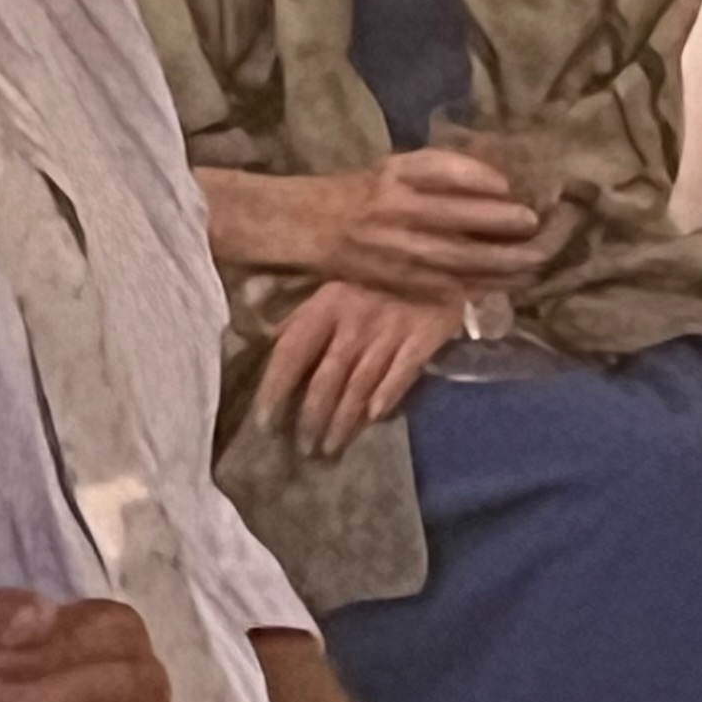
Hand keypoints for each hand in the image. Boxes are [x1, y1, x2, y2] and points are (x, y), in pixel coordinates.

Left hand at [255, 282, 462, 454]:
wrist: (437, 253)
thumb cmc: (376, 273)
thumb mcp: (334, 284)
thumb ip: (307, 315)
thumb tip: (271, 342)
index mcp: (325, 306)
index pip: (291, 352)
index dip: (275, 388)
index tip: (265, 421)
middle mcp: (354, 323)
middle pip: (327, 379)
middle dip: (313, 417)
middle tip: (304, 448)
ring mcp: (390, 333)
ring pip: (361, 385)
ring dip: (345, 421)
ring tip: (331, 447)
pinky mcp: (423, 338)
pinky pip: (402, 373)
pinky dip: (388, 397)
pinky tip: (375, 418)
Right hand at [304, 151, 565, 300]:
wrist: (313, 227)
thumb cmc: (364, 191)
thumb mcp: (396, 167)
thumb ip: (443, 170)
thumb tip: (503, 181)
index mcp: (397, 177)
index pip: (447, 172)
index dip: (485, 180)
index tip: (512, 188)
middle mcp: (398, 212)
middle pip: (461, 220)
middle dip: (504, 224)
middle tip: (534, 224)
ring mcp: (400, 252)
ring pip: (463, 261)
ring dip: (505, 263)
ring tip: (536, 260)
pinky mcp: (403, 282)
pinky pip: (452, 286)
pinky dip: (485, 285)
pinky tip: (510, 282)